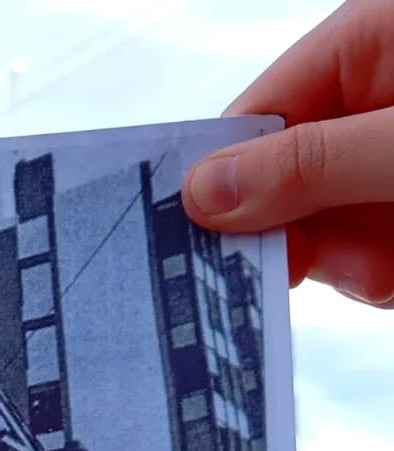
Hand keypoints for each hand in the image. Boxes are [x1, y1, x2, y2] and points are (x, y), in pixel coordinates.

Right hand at [182, 0, 393, 306]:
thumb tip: (204, 191)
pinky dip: (380, 276)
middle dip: (303, 237)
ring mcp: (381, 167)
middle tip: (324, 263)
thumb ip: (308, 165)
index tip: (200, 236)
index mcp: (363, 49)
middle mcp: (367, 107)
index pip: (257, 116)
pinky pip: (361, 263)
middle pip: (279, 190)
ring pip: (322, 238)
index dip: (225, 179)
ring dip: (354, 266)